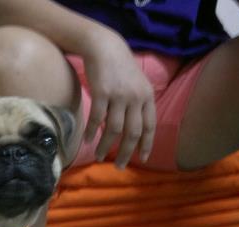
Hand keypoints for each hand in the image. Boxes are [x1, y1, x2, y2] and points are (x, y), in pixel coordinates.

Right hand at [82, 33, 155, 168]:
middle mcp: (136, 98)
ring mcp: (119, 96)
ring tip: (100, 156)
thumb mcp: (137, 84)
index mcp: (147, 96)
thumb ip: (139, 104)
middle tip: (119, 166)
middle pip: (133, 133)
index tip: (142, 159)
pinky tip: (88, 141)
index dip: (146, 145)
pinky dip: (92, 132)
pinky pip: (97, 118)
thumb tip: (135, 129)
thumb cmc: (120, 67)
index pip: (150, 126)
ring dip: (106, 146)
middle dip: (126, 152)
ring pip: (114, 129)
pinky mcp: (101, 93)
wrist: (104, 47)